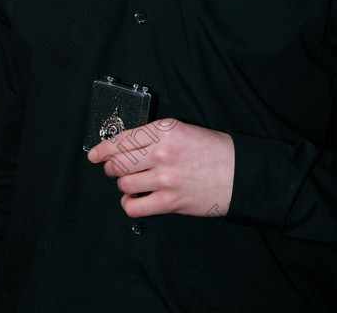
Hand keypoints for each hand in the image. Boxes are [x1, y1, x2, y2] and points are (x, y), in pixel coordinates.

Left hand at [87, 119, 234, 217]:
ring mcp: (164, 178)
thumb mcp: (184, 130)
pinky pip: (134, 206)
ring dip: (123, 184)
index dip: (103, 148)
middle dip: (110, 166)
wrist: (240, 174)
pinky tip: (136, 199)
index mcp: (165, 130)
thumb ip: (157, 135)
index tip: (95, 153)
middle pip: (118, 162)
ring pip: (123, 183)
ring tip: (131, 183)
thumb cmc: (216, 151)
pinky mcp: (169, 202)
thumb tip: (129, 146)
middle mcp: (161, 152)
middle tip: (111, 168)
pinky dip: (130, 204)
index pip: (123, 139)